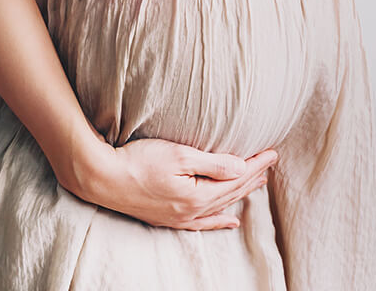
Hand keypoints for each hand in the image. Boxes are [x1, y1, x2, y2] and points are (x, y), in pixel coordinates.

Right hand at [68, 137, 277, 230]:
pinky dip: (218, 221)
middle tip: (270, 163)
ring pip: (220, 207)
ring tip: (258, 184)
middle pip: (231, 193)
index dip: (256, 165)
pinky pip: (202, 223)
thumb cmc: (138, 161)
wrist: (101, 177)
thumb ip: (214, 163)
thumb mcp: (180, 155)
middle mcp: (191, 212)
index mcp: (198, 196)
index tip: (273, 152)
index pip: (237, 179)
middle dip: (253, 177)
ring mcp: (179, 218)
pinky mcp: (167, 218)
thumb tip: (242, 168)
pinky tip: (229, 221)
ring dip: (240, 195)